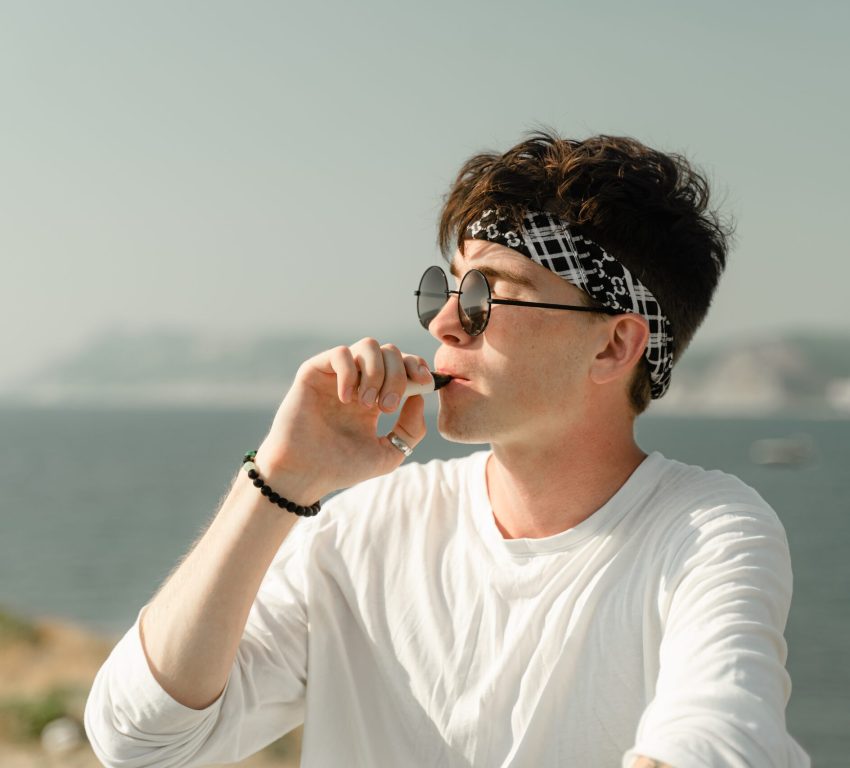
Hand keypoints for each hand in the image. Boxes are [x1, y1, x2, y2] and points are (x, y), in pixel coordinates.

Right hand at [254, 338, 431, 501]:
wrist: (305, 474)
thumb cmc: (342, 467)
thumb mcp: (389, 454)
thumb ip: (411, 429)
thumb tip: (420, 396)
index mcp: (377, 397)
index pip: (403, 365)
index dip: (417, 367)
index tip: (424, 384)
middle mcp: (358, 381)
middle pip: (391, 352)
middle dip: (397, 376)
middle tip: (386, 407)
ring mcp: (336, 375)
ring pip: (369, 345)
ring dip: (376, 372)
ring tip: (366, 403)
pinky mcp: (313, 372)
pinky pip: (340, 353)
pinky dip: (350, 372)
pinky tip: (346, 399)